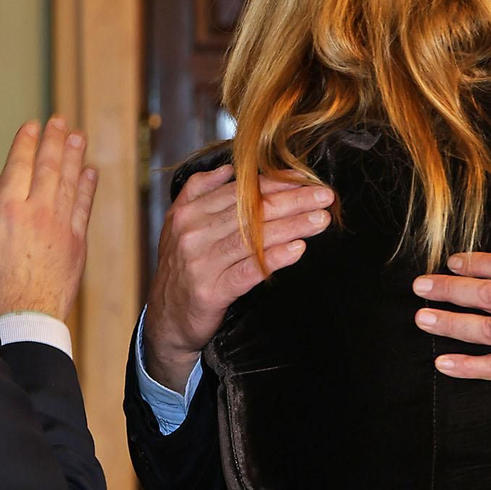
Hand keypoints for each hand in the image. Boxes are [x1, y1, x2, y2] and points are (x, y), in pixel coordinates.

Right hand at [0, 117, 98, 320]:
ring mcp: (62, 228)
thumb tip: (1, 184)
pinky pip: (84, 207)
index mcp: (6, 211)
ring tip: (77, 136)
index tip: (32, 125)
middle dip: (53, 140)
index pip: (18, 165)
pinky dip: (87, 187)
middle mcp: (38, 213)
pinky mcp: (77, 245)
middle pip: (48, 167)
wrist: (20, 323)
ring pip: (69, 183)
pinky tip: (90, 172)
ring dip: (74, 156)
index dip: (26, 143)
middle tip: (60, 120)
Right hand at [141, 163, 334, 391]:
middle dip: (293, 201)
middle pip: (251, 212)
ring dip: (293, 226)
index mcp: (189, 212)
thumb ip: (199, 191)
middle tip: (325, 197)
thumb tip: (228, 169)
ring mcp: (201, 263)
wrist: (166, 320)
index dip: (277, 184)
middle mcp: (193, 234)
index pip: (241, 191)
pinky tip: (298, 249)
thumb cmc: (182, 268)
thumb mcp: (179, 224)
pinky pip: (249, 270)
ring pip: (254, 238)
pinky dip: (275, 258)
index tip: (307, 180)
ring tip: (320, 220)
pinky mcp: (210, 291)